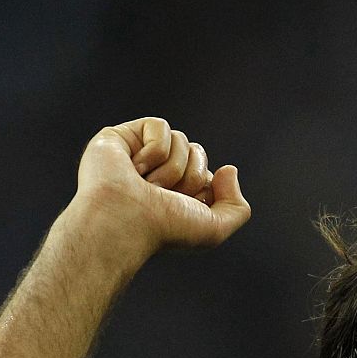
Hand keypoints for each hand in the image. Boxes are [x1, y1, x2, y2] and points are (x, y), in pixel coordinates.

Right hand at [72, 116, 250, 258]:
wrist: (126, 222)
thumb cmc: (165, 230)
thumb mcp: (215, 229)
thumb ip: (237, 207)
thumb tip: (229, 169)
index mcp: (176, 194)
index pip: (207, 173)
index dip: (202, 188)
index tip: (183, 207)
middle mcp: (157, 174)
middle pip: (197, 152)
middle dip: (190, 176)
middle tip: (164, 196)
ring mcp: (138, 155)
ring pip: (180, 139)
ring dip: (171, 168)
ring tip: (147, 186)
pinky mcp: (119, 138)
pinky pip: (159, 126)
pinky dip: (155, 149)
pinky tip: (134, 169)